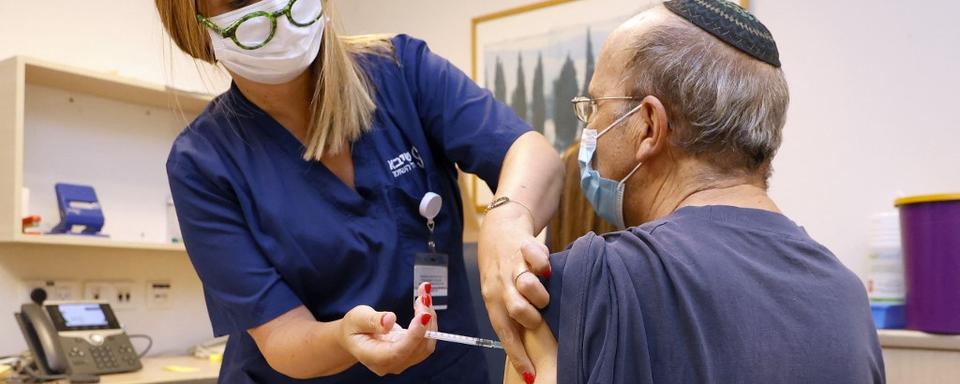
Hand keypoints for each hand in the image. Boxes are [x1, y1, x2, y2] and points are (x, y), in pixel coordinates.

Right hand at [338, 282, 437, 375]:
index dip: (415, 333)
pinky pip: (426, 339)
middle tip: (424, 296)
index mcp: (375, 358)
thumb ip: (372, 320)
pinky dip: (429, 321)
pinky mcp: (411, 353)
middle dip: (426, 319)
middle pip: (419, 346)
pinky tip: (424, 305)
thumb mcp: (356, 319)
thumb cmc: (353, 328)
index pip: (401, 351)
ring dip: (430, 318)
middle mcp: (392, 364)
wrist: (354, 337)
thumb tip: (390, 320)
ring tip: (425, 296)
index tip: (424, 314)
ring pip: (427, 343)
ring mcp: (403, 360)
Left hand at [479, 204, 551, 381]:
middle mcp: (500, 283)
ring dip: (539, 293)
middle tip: (539, 318)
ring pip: (527, 284)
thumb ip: (510, 315)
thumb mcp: (498, 293)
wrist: (498, 228)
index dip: (517, 354)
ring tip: (544, 295)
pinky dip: (544, 264)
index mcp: (493, 298)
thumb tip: (524, 349)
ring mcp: (512, 263)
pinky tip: (546, 269)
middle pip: (515, 308)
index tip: (530, 374)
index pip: (504, 331)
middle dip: (531, 318)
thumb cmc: (501, 269)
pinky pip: (538, 257)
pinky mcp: (525, 245)